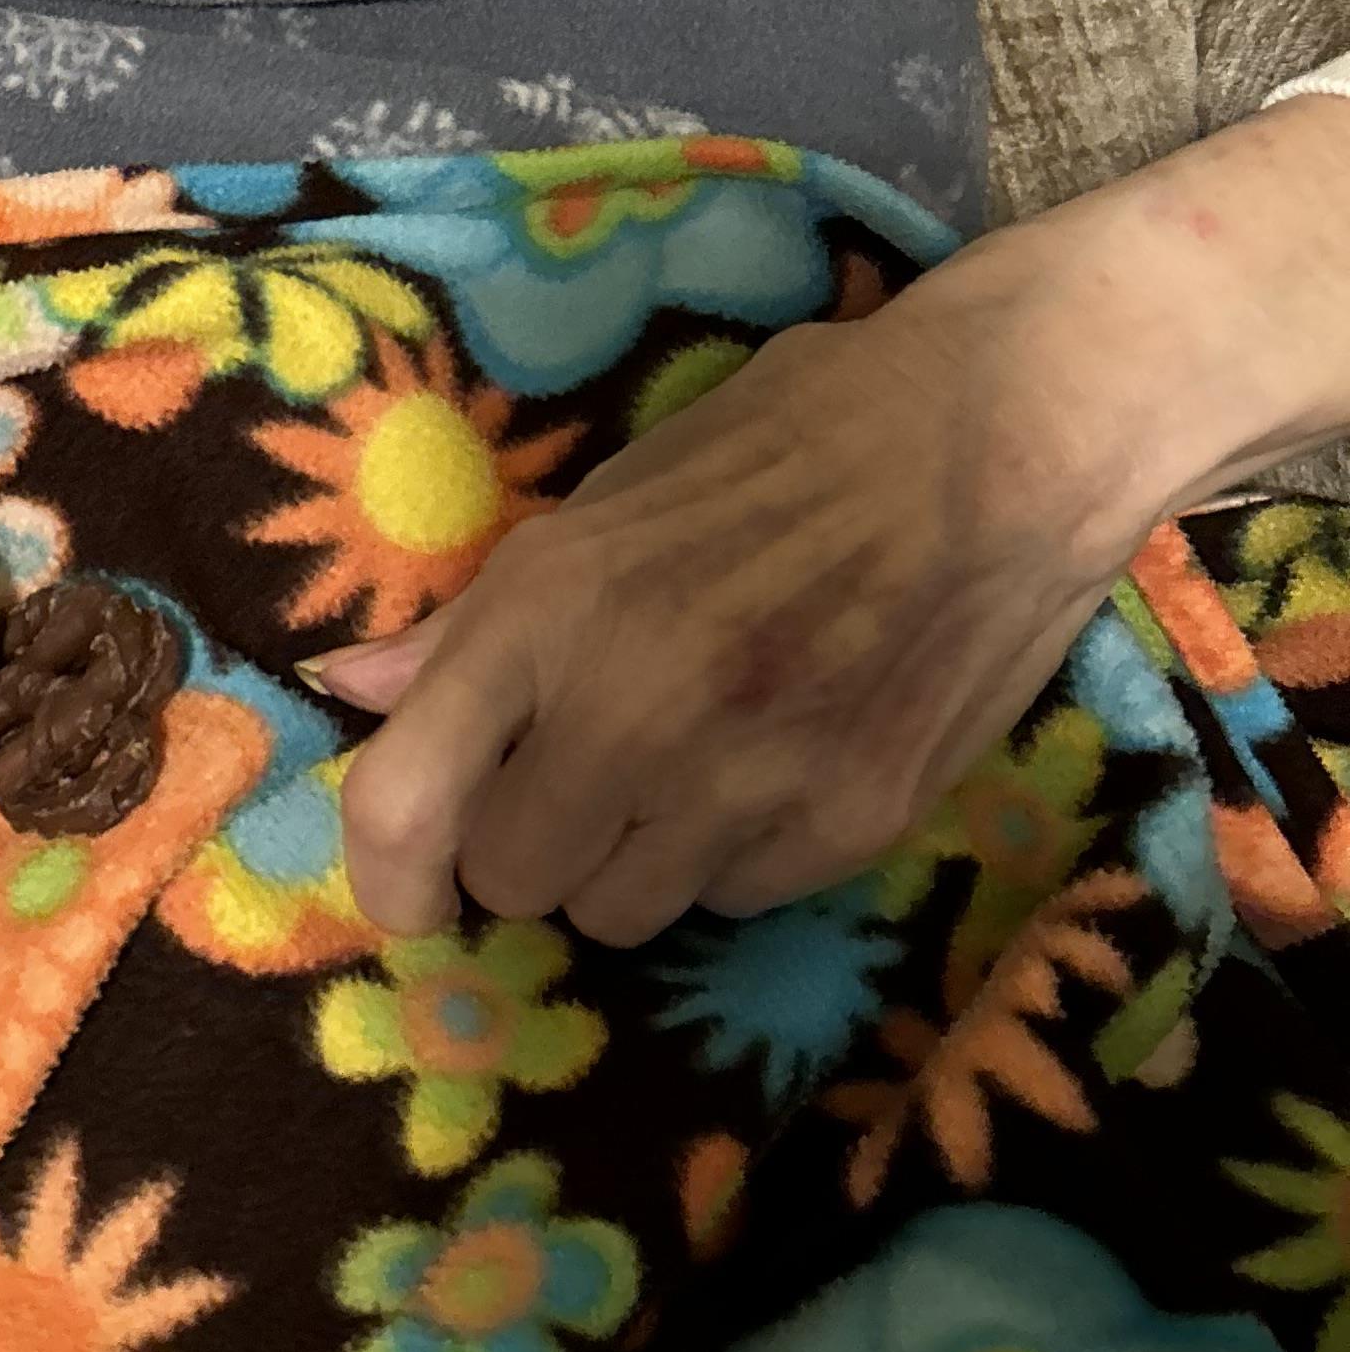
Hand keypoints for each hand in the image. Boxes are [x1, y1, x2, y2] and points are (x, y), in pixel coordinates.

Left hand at [310, 250, 1147, 949]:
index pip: (405, 799)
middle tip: (574, 772)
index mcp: (555, 605)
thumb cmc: (788, 437)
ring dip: (626, 859)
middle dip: (527, 840)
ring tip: (681, 760)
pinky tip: (773, 760)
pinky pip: (733, 901)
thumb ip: (476, 620)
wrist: (999, 437)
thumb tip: (352, 688)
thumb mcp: (608, 500)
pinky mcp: (852, 824)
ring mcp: (752, 777)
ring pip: (620, 914)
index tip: (410, 879)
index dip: (385, 868)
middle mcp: (638, 706)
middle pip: (513, 879)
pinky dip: (731, 855)